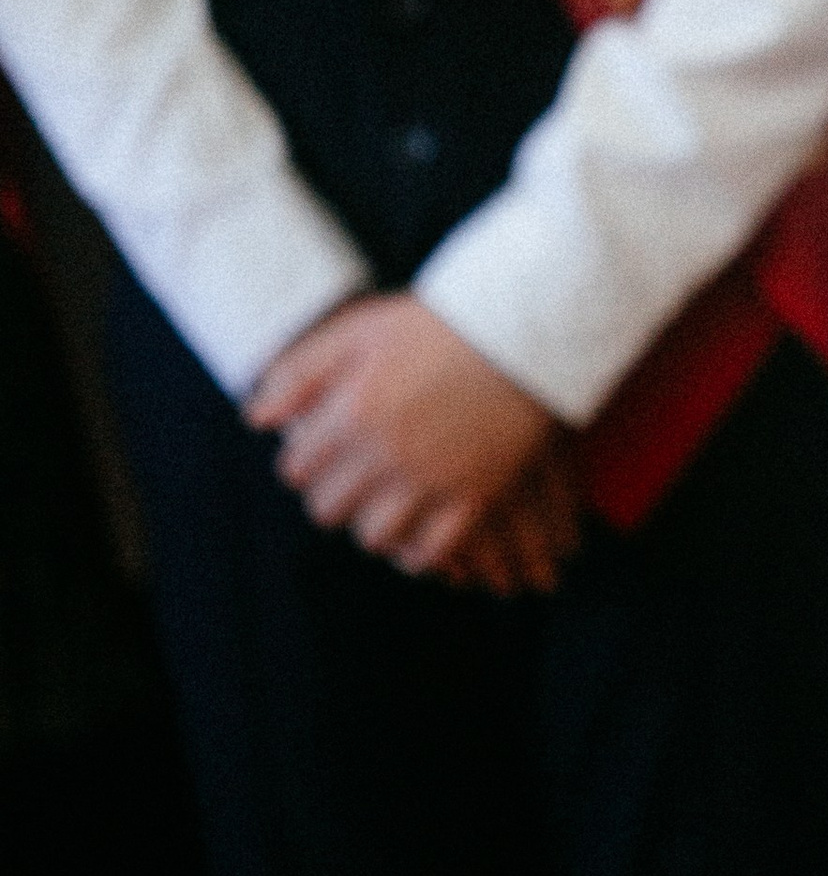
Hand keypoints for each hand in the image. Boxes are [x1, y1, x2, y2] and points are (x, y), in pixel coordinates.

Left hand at [249, 295, 572, 584]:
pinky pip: (433, 550)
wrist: (523, 329)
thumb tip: (256, 418)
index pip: (298, 468)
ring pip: (376, 536)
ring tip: (384, 506)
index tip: (318, 455)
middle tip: (349, 481)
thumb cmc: (437, 324)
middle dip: (332, 496)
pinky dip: (419, 551)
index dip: (302, 463)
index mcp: (353, 411)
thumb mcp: (361, 329)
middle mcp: (385, 453)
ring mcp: (432, 479)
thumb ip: (302, 370)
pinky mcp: (475, 496)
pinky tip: (419, 536)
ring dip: (372, 525)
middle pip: (330, 509)